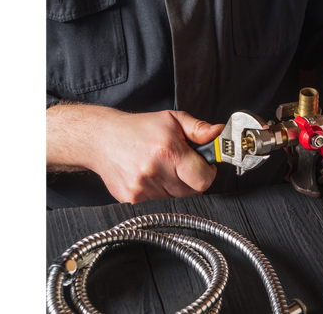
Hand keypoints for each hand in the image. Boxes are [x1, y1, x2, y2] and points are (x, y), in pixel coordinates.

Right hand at [46, 104, 222, 202]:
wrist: (102, 137)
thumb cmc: (139, 128)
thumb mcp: (172, 120)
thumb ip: (199, 128)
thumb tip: (220, 133)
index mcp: (168, 151)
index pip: (203, 179)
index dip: (208, 173)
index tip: (204, 165)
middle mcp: (154, 171)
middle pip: (191, 191)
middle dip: (192, 178)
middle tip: (181, 164)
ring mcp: (141, 188)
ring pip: (176, 198)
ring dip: (175, 186)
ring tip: (163, 167)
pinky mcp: (131, 199)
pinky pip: (158, 202)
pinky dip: (159, 192)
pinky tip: (150, 176)